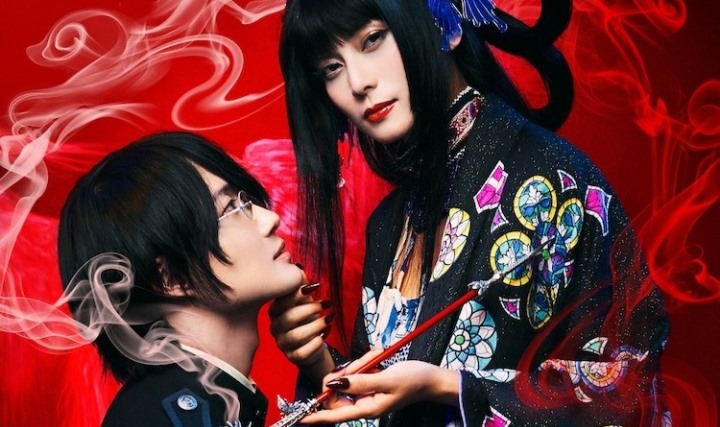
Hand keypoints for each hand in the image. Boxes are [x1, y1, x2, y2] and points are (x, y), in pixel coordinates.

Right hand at [268, 280, 332, 371]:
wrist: (311, 344)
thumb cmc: (306, 318)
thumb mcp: (304, 301)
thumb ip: (301, 286)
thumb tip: (297, 267)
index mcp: (275, 310)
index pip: (282, 301)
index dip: (298, 293)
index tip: (316, 287)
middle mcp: (275, 327)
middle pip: (289, 318)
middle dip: (310, 309)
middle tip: (327, 303)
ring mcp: (282, 343)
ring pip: (296, 335)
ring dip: (316, 325)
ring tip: (330, 318)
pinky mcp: (292, 357)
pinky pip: (303, 352)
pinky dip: (316, 342)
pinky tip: (326, 334)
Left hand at [301, 350, 459, 423]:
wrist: (432, 378)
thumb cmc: (413, 380)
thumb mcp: (386, 379)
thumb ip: (360, 382)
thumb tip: (335, 384)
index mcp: (367, 408)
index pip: (335, 414)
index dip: (317, 415)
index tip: (301, 417)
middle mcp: (364, 403)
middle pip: (340, 388)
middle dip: (348, 371)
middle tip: (364, 362)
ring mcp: (367, 392)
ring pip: (349, 376)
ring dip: (361, 364)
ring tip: (377, 359)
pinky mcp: (371, 382)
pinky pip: (359, 370)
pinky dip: (366, 362)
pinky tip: (378, 358)